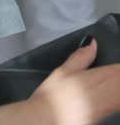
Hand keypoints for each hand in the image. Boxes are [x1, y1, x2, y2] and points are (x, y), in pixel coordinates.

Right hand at [0, 38, 119, 124]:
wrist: (49, 119)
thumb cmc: (53, 95)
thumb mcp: (63, 70)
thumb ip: (81, 56)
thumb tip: (91, 43)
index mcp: (100, 76)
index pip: (118, 69)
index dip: (116, 66)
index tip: (113, 62)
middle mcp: (109, 91)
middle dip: (117, 73)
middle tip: (112, 70)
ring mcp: (110, 105)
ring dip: (118, 85)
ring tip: (112, 80)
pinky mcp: (106, 114)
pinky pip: (119, 103)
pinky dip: (117, 95)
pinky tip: (112, 93)